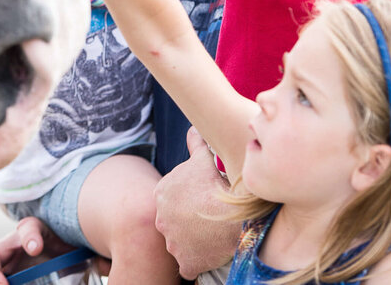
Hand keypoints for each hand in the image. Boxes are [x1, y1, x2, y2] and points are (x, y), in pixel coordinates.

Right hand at [0, 217, 101, 284]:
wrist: (62, 253)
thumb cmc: (71, 246)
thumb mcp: (80, 246)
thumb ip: (95, 253)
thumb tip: (106, 263)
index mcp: (36, 233)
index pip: (29, 228)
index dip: (29, 237)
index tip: (35, 248)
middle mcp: (15, 249)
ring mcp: (7, 266)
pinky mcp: (8, 278)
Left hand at [153, 128, 238, 278]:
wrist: (231, 218)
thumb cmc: (216, 186)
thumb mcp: (203, 160)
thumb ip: (195, 145)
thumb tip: (193, 127)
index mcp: (161, 192)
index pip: (173, 196)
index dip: (190, 196)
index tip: (203, 198)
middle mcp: (160, 218)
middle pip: (175, 219)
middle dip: (188, 218)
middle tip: (208, 216)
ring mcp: (170, 242)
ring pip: (181, 241)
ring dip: (193, 239)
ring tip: (211, 234)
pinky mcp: (184, 261)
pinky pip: (188, 263)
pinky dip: (196, 259)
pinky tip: (208, 252)